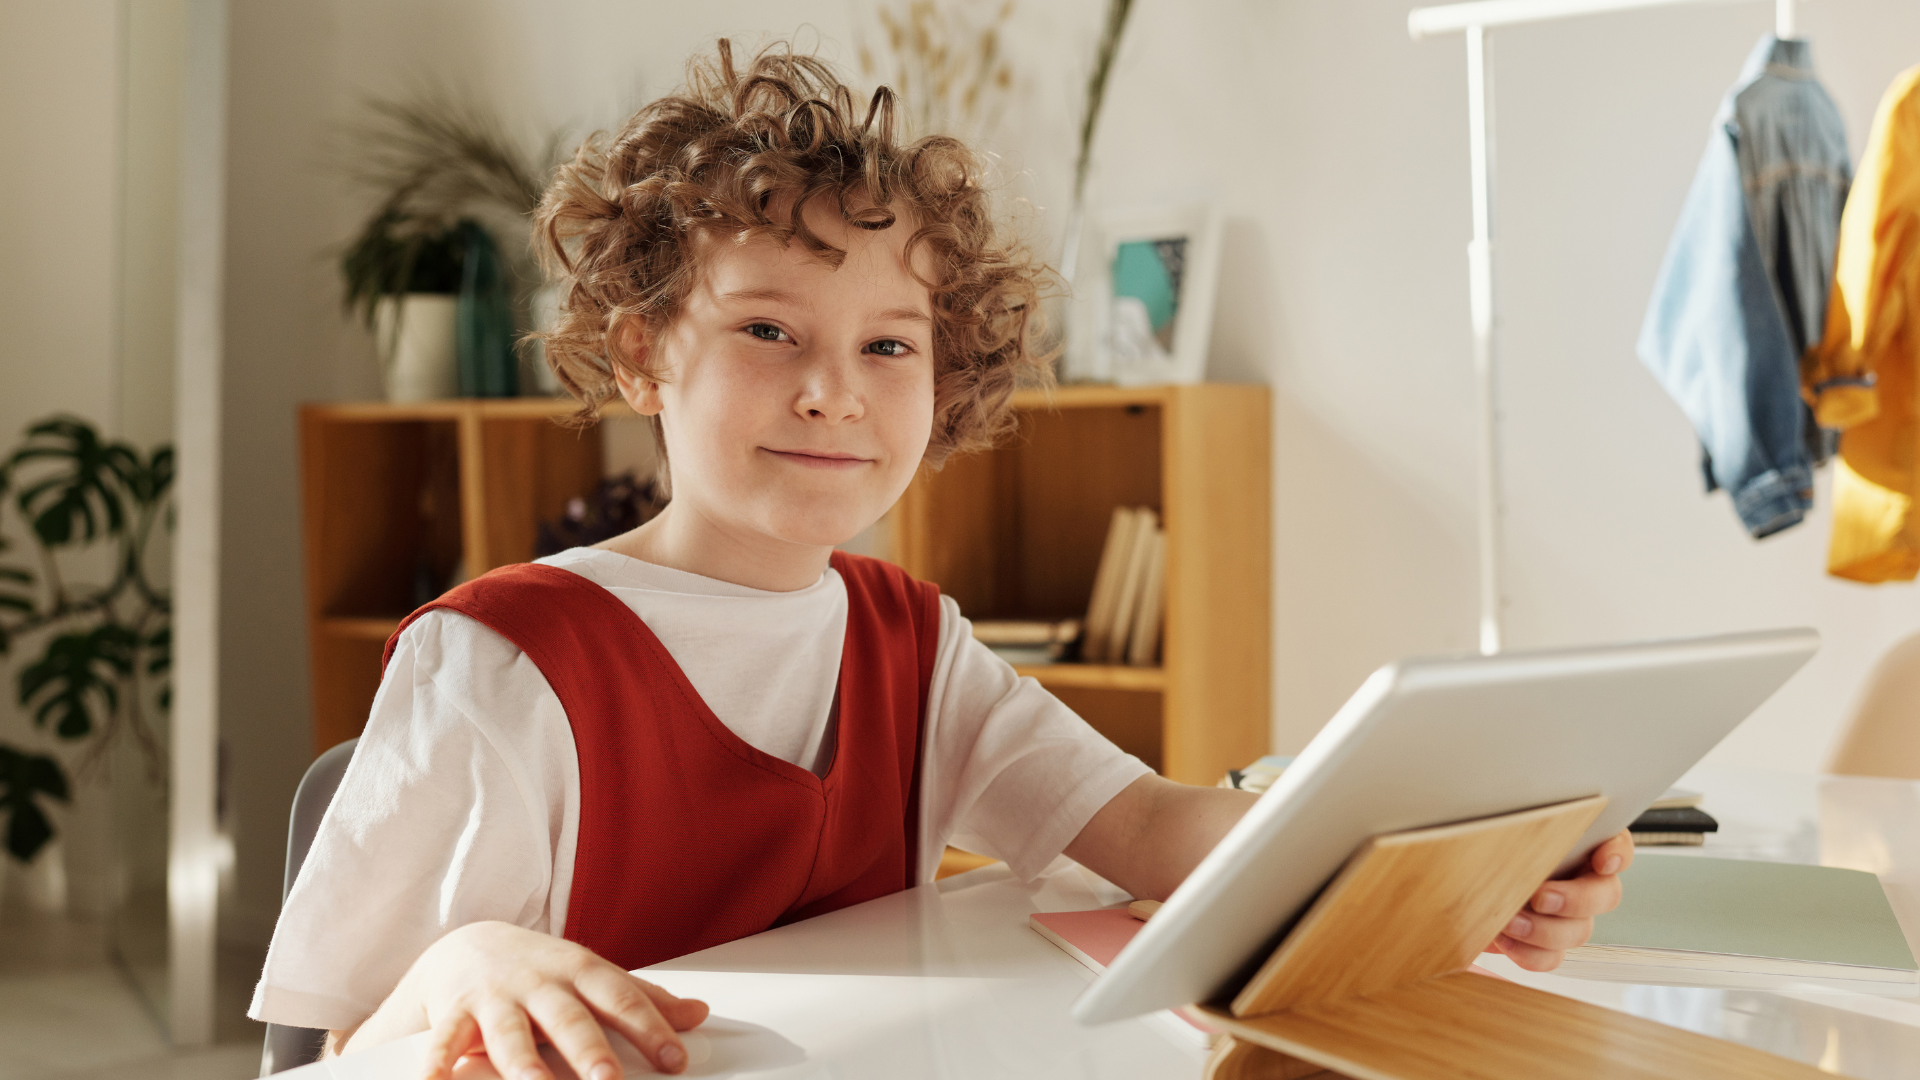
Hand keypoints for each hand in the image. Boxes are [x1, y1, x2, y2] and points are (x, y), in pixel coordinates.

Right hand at [344, 921, 708, 1078]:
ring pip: (508, 1035)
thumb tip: (698, 1013)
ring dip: (522, 1066)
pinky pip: (443, 1042)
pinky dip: (437, 1064)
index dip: (650, 1028)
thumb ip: (642, 998)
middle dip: (588, 1050)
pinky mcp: (453, 1015)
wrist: (467, 946)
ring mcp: (494, 999)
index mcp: (580, 972)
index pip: (621, 999)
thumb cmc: (541, 971)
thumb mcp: (592, 977)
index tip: (675, 1060)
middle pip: (568, 1019)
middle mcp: (538, 984)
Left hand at [1487, 830, 1633, 970]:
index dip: (1618, 854)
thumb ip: (1517, 826)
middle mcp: (1580, 879)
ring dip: (1544, 930)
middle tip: (1540, 897)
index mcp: (1576, 843)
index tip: (1604, 862)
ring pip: (1579, 931)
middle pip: (1606, 894)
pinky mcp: (1546, 944)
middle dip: (1576, 900)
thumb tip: (1511, 817)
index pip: (1617, 843)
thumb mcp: (1497, 829)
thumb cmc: (1482, 847)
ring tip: (1507, 922)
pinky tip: (1504, 940)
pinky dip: (1529, 953)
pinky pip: (1551, 957)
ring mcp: (1568, 916)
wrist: (1456, 886)